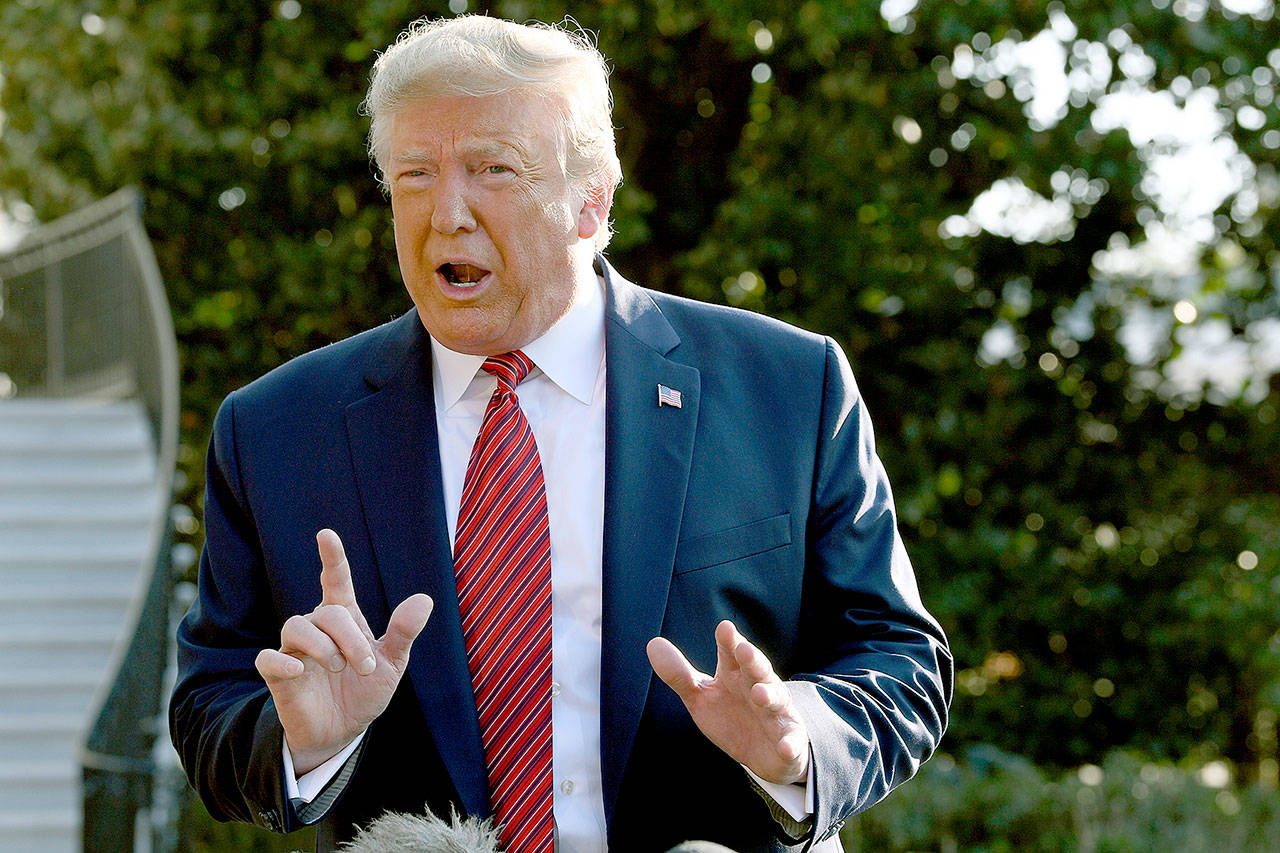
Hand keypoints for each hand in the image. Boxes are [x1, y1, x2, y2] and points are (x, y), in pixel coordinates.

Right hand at [254, 529, 432, 773]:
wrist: (342, 733)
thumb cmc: (364, 692)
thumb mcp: (391, 664)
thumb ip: (403, 632)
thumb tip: (424, 599)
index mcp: (345, 620)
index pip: (335, 580)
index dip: (332, 558)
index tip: (326, 534)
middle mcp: (318, 630)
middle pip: (328, 612)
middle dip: (350, 637)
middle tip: (366, 667)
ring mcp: (295, 651)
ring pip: (297, 626)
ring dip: (324, 646)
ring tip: (341, 668)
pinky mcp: (279, 676)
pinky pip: (267, 658)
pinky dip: (282, 660)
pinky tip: (298, 670)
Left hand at [647, 620, 809, 784]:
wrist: (762, 753)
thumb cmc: (730, 715)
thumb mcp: (700, 696)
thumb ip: (678, 674)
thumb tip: (652, 643)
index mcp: (735, 674)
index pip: (731, 653)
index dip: (728, 641)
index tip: (724, 628)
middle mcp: (759, 687)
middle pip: (757, 669)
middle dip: (752, 660)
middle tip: (744, 650)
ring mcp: (776, 712)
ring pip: (776, 700)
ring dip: (769, 696)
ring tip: (759, 694)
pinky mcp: (788, 739)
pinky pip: (790, 740)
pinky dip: (789, 743)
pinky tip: (786, 746)